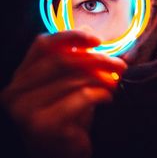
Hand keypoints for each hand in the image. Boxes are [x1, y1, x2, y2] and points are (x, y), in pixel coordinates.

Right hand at [0, 30, 126, 157]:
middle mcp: (16, 91)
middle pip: (61, 60)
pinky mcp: (42, 125)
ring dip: (103, 76)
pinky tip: (108, 97)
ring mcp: (25, 109)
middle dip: (96, 58)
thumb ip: (75, 59)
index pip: (43, 44)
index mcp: (21, 76)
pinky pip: (81, 97)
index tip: (96, 40)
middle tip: (118, 63)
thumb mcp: (69, 84)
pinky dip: (101, 94)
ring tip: (116, 80)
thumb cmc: (66, 117)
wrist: (62, 155)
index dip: (71, 36)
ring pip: (74, 78)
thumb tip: (90, 33)